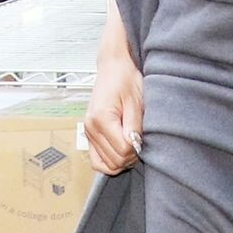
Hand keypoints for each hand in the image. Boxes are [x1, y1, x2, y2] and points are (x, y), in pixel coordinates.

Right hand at [84, 47, 144, 174]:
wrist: (113, 67)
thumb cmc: (126, 79)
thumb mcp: (136, 101)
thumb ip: (134, 126)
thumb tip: (135, 146)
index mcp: (101, 119)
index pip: (123, 150)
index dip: (138, 148)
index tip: (144, 137)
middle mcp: (90, 128)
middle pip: (115, 161)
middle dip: (131, 156)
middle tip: (140, 141)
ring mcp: (88, 133)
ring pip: (106, 165)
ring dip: (122, 160)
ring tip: (132, 144)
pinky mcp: (89, 135)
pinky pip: (97, 161)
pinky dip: (110, 162)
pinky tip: (122, 151)